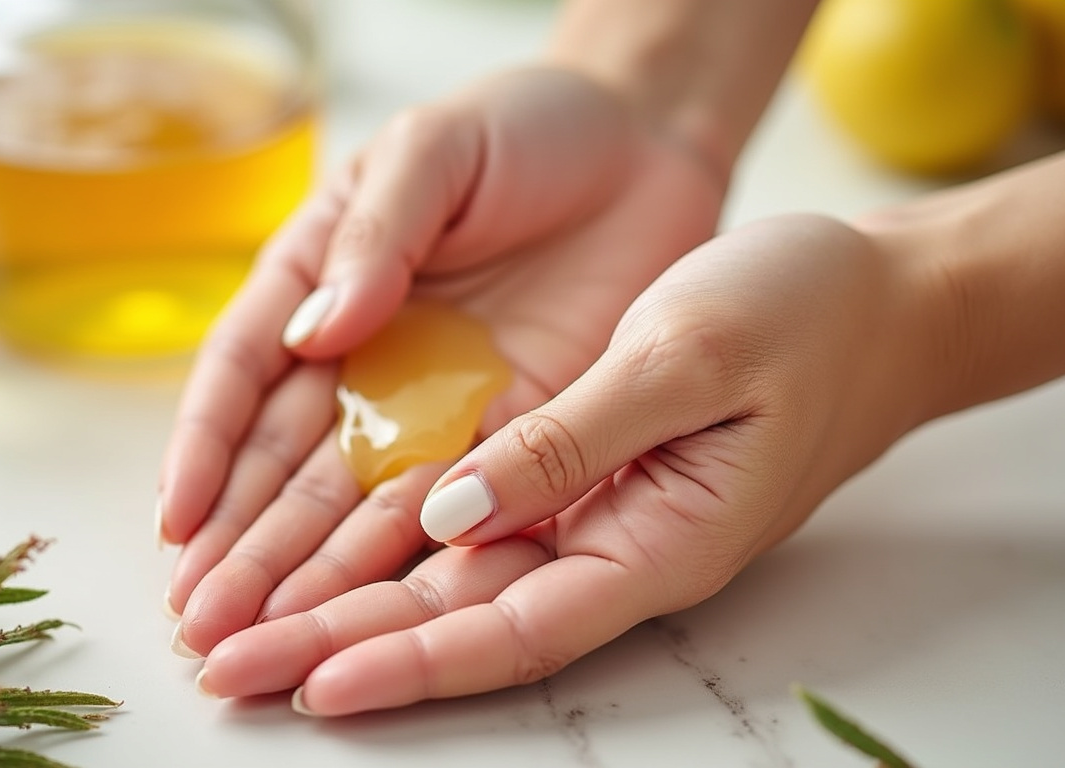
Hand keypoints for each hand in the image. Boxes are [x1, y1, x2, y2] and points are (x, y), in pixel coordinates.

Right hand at [155, 66, 723, 653]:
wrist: (640, 143)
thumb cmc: (522, 127)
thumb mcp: (431, 148)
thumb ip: (377, 233)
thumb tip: (318, 331)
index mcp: (317, 277)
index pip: (244, 371)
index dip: (207, 446)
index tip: (179, 520)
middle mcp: (361, 355)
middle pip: (287, 462)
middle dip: (241, 545)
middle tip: (201, 624)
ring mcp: (429, 400)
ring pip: (355, 503)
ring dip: (305, 575)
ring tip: (254, 642)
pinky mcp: (505, 429)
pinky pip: (449, 503)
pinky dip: (402, 561)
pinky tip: (358, 613)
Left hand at [193, 213, 931, 713]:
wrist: (883, 300)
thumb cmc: (808, 318)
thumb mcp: (685, 357)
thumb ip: (570, 438)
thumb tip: (455, 511)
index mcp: (653, 541)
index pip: (509, 628)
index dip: (408, 660)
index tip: (309, 683)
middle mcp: (614, 547)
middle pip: (460, 622)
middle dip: (338, 648)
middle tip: (228, 669)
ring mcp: (598, 517)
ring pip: (455, 582)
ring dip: (350, 606)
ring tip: (249, 629)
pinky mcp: (584, 475)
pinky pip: (478, 525)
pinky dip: (400, 545)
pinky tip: (333, 557)